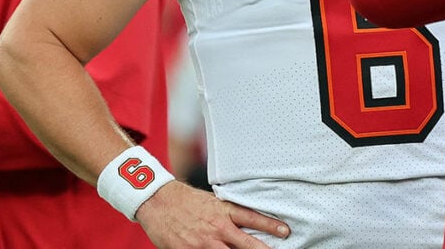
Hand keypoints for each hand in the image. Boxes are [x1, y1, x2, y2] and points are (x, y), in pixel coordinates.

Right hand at [136, 181, 290, 248]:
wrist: (159, 202)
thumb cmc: (186, 201)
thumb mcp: (212, 202)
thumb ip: (227, 213)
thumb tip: (244, 222)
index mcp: (224, 211)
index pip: (253, 218)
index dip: (270, 225)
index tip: (285, 232)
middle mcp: (218, 227)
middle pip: (246, 243)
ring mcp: (204, 242)